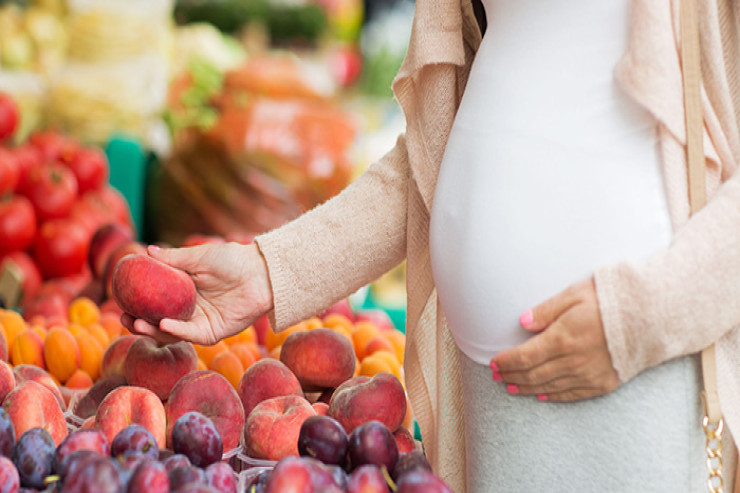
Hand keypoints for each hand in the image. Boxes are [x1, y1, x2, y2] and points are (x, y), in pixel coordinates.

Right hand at [121, 242, 273, 344]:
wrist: (261, 273)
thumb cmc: (232, 260)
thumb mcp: (199, 257)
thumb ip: (174, 258)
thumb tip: (147, 252)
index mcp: (183, 291)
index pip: (155, 301)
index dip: (137, 302)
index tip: (120, 299)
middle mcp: (189, 309)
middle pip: (158, 320)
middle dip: (139, 322)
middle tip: (123, 317)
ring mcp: (200, 322)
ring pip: (171, 332)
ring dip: (152, 330)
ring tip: (136, 323)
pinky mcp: (213, 332)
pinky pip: (191, 334)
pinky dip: (177, 330)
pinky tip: (163, 325)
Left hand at [489, 278, 620, 401]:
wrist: (652, 316)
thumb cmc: (611, 299)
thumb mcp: (574, 294)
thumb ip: (546, 310)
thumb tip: (522, 322)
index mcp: (563, 338)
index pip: (524, 356)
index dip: (506, 361)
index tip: (493, 363)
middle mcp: (573, 361)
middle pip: (533, 374)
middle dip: (511, 375)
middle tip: (497, 376)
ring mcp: (589, 374)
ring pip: (549, 386)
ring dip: (527, 387)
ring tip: (511, 386)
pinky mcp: (604, 383)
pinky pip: (572, 394)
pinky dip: (553, 395)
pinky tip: (542, 395)